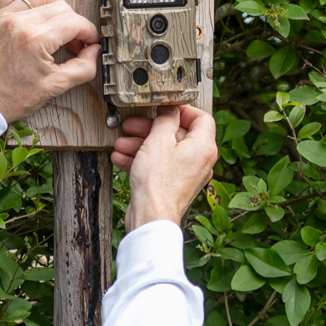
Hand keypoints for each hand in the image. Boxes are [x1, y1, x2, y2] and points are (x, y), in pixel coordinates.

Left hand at [0, 0, 100, 124]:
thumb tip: (94, 50)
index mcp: (36, 40)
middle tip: (73, 42)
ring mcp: (4, 16)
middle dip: (74, 23)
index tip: (89, 42)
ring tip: (58, 20)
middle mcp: (20, 22)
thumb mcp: (55, 87)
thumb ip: (82, 68)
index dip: (88, 32)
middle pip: (61, 6)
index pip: (74, 22)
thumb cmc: (14, 96)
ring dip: (56, 2)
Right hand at [111, 104, 217, 231]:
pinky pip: (160, 167)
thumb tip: (169, 111)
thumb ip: (165, 121)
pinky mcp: (174, 186)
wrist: (151, 217)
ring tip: (121, 144)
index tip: (164, 108)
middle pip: (177, 135)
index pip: (201, 118)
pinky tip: (122, 159)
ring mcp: (187, 175)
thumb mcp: (158, 141)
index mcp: (203, 147)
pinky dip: (143, 161)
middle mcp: (200, 161)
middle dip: (151, 129)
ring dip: (141, 145)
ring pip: (165, 151)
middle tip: (133, 126)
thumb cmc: (157, 184)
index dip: (182, 109)